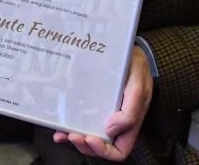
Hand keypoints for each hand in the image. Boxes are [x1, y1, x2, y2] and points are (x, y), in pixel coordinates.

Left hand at [53, 46, 152, 160]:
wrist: (125, 47)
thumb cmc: (135, 66)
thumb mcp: (138, 84)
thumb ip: (130, 109)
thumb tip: (110, 130)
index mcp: (130, 122)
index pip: (120, 150)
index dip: (105, 151)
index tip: (91, 139)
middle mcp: (116, 121)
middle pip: (100, 146)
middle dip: (85, 145)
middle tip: (72, 135)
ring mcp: (102, 112)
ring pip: (88, 135)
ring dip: (74, 138)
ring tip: (63, 133)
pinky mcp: (91, 102)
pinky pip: (80, 118)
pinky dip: (68, 124)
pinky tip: (59, 124)